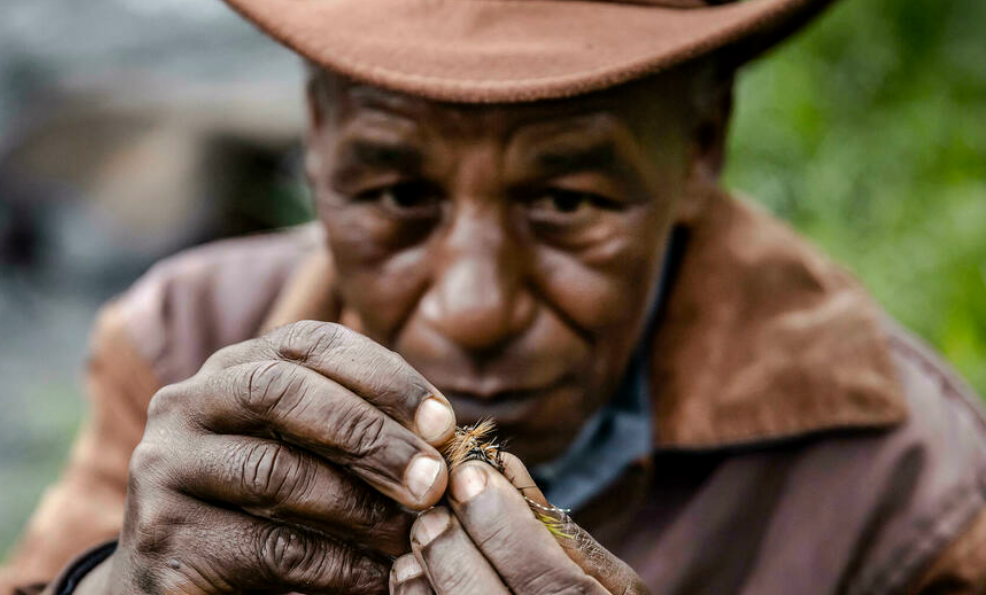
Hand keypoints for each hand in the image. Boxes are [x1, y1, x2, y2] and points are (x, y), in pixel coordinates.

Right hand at [82, 321, 455, 594]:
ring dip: (362, 507)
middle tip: (434, 480)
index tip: (443, 422)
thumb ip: (361, 429)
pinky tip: (378, 577)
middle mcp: (187, 402)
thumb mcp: (315, 453)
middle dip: (371, 435)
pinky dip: (337, 565)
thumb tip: (446, 436)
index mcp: (236, 367)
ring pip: (275, 472)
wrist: (183, 581)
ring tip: (416, 533)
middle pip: (284, 393)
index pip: (313, 343)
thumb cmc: (271, 507)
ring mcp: (164, 468)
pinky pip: (268, 547)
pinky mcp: (165, 538)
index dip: (385, 376)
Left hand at [390, 454, 649, 594]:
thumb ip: (558, 529)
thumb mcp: (607, 580)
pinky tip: (410, 573)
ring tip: (421, 535)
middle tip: (432, 509)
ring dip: (429, 580)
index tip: (470, 475)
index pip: (552, 583)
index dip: (505, 529)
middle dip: (456, 553)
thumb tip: (500, 463)